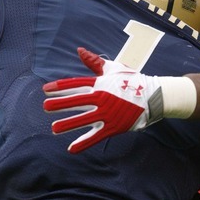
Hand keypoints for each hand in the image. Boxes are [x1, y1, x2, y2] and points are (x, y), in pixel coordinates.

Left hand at [43, 48, 163, 152]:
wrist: (153, 96)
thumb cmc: (132, 80)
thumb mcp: (113, 69)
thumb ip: (94, 62)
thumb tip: (79, 50)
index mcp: (100, 83)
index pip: (76, 84)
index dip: (60, 87)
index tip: (46, 89)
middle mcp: (102, 98)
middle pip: (77, 101)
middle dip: (60, 104)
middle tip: (45, 106)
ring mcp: (108, 113)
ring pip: (84, 119)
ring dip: (68, 124)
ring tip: (54, 128)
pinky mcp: (114, 126)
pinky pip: (96, 136)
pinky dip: (84, 143)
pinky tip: (71, 148)